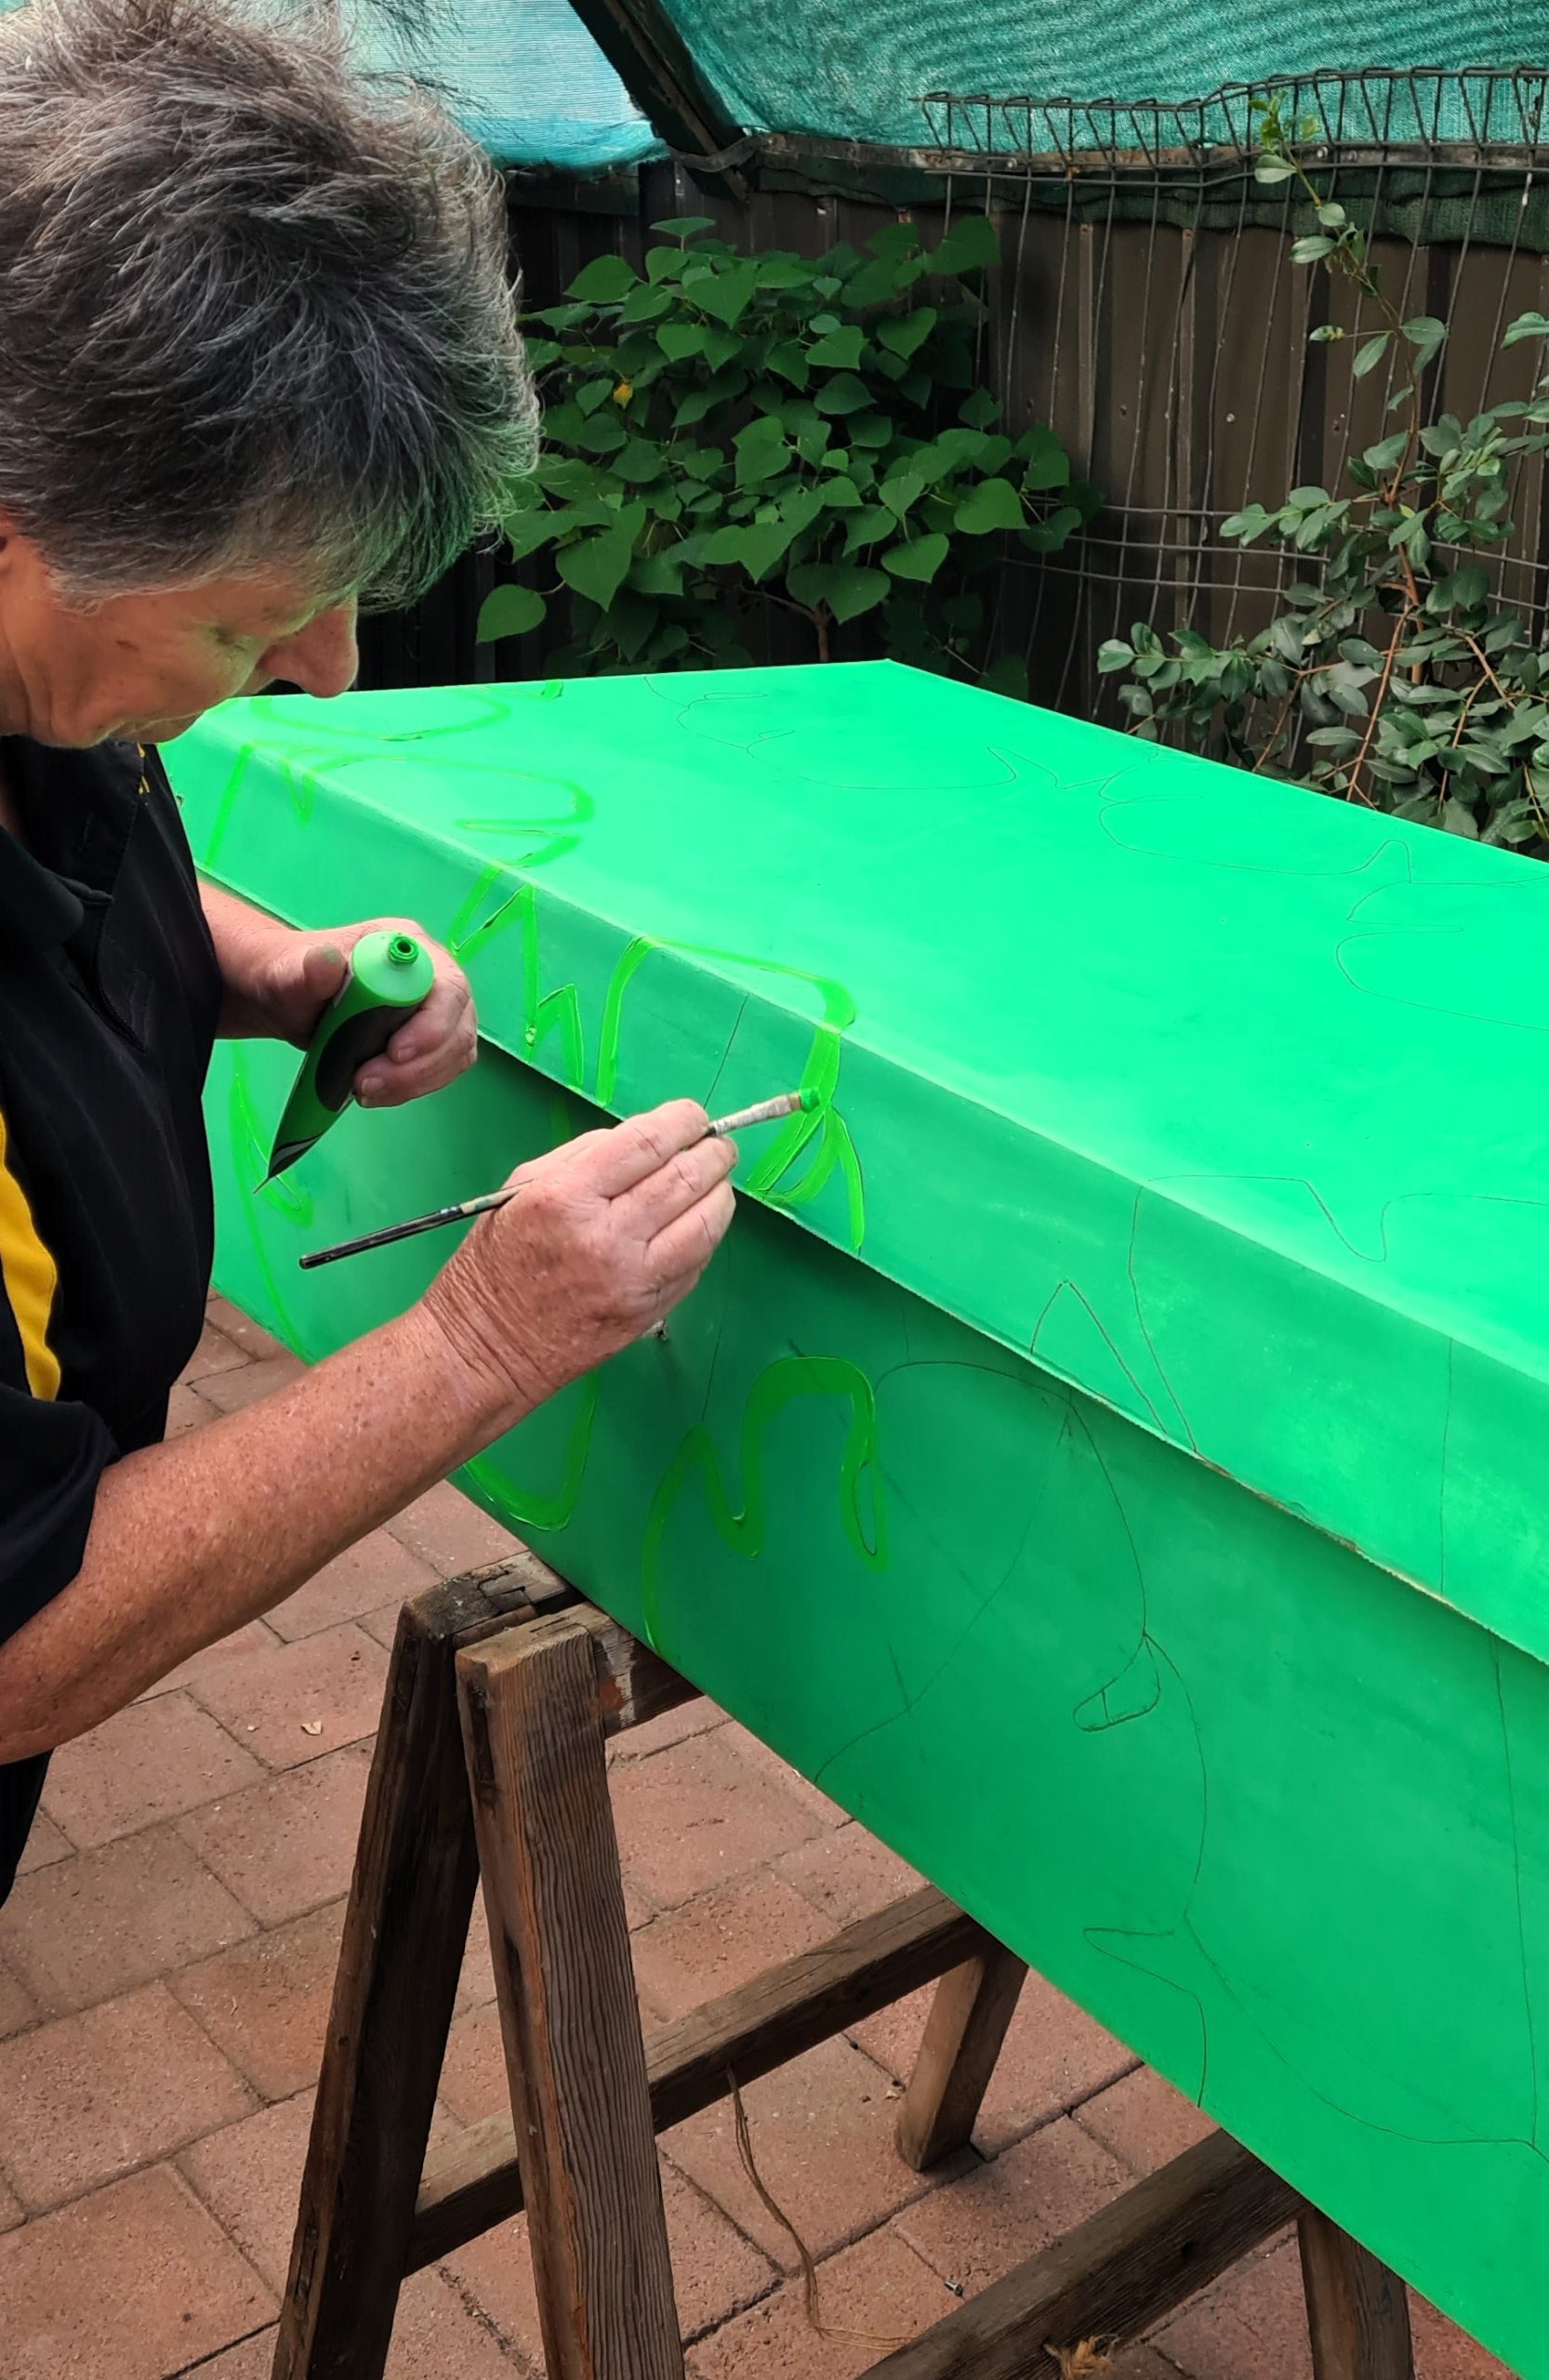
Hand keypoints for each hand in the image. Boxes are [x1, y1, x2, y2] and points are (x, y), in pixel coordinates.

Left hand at [268, 917, 476, 1106]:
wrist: (290, 1000)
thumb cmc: (293, 977)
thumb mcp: (289, 973)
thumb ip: (307, 970)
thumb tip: (326, 961)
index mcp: (407, 947)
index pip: (447, 986)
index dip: (433, 1024)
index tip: (394, 1051)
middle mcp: (434, 976)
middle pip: (458, 1027)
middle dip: (419, 1066)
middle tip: (366, 1084)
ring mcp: (436, 1010)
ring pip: (455, 1054)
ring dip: (414, 1082)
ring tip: (363, 1091)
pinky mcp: (431, 1040)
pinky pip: (442, 1069)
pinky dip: (411, 1088)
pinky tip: (376, 1093)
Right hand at [419, 1100, 737, 1423]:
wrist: (489, 1345)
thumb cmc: (499, 1259)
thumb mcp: (523, 1188)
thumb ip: (585, 1156)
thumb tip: (648, 1139)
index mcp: (568, 1196)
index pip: (647, 1144)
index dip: (683, 1121)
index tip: (694, 1116)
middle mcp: (606, 1237)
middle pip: (685, 1179)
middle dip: (713, 1153)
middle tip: (718, 1145)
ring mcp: (634, 1279)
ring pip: (705, 1223)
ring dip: (721, 1193)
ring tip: (717, 1181)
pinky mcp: (650, 1310)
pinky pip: (696, 1262)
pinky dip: (706, 1234)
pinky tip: (698, 1220)